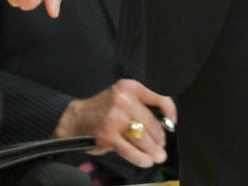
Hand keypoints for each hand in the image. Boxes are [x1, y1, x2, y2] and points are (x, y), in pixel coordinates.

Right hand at [54, 80, 176, 168]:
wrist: (75, 119)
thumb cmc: (103, 109)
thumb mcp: (122, 96)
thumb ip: (140, 105)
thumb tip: (164, 122)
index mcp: (130, 87)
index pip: (158, 97)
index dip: (170, 111)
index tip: (172, 123)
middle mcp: (124, 100)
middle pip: (151, 123)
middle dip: (159, 138)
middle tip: (162, 147)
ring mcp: (116, 118)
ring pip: (142, 138)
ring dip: (152, 150)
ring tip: (158, 156)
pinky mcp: (108, 136)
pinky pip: (130, 150)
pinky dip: (140, 158)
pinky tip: (146, 161)